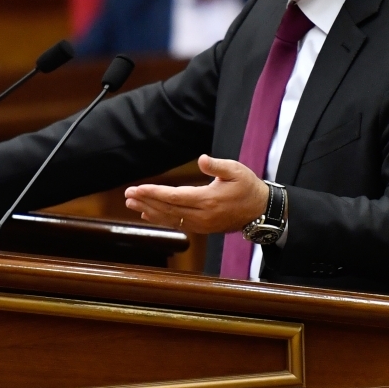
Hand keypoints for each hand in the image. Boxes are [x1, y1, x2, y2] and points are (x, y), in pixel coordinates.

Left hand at [124, 154, 268, 232]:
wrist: (261, 211)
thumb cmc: (248, 187)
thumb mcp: (236, 170)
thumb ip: (217, 166)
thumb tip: (201, 159)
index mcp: (208, 199)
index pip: (174, 197)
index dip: (154, 193)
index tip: (137, 189)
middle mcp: (202, 215)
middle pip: (168, 208)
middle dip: (146, 201)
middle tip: (127, 195)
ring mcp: (202, 224)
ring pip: (170, 218)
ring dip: (149, 211)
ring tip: (131, 204)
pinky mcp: (202, 228)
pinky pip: (177, 224)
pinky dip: (161, 219)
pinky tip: (148, 214)